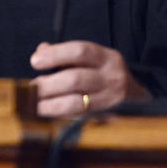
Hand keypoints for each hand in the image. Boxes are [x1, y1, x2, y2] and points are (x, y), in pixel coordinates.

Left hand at [29, 40, 150, 117]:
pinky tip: (44, 111)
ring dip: (50, 103)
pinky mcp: (105, 116)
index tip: (35, 61)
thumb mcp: (91, 58)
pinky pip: (77, 116)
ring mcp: (110, 99)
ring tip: (33, 103)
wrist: (136, 93)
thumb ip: (64, 53)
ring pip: (76, 102)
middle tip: (30, 88)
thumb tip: (41, 51)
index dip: (56, 55)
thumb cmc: (102, 71)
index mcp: (106, 57)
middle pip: (76, 79)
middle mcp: (111, 77)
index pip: (80, 51)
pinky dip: (58, 113)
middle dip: (48, 84)